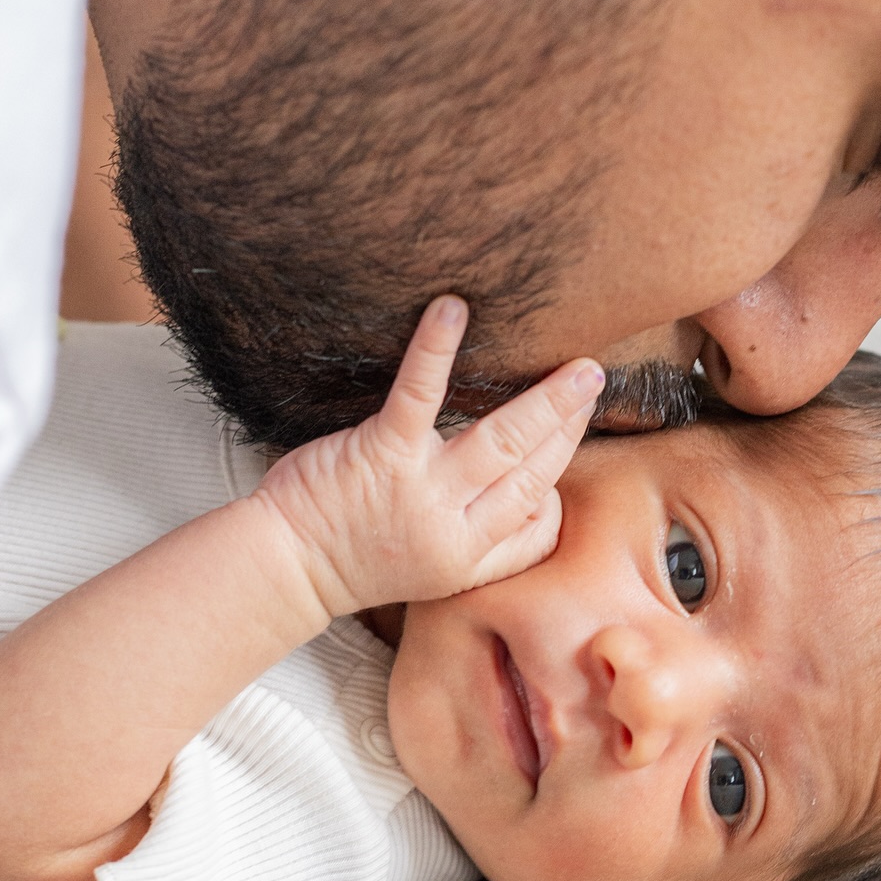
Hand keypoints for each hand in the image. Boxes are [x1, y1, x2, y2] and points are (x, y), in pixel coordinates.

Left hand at [254, 297, 602, 618]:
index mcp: (469, 560)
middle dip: (570, 426)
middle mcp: (454, 531)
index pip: (540, 526)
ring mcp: (422, 492)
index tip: (569, 445)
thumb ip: (478, 540)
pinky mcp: (383, 456)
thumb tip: (529, 501)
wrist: (286, 567)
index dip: (559, 487)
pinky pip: (420, 395)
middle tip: (593, 383)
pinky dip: (438, 347)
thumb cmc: (354, 558)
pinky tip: (453, 308)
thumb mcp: (433, 572)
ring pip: (502, 442)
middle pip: (532, 473)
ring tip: (578, 369)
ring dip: (546, 402)